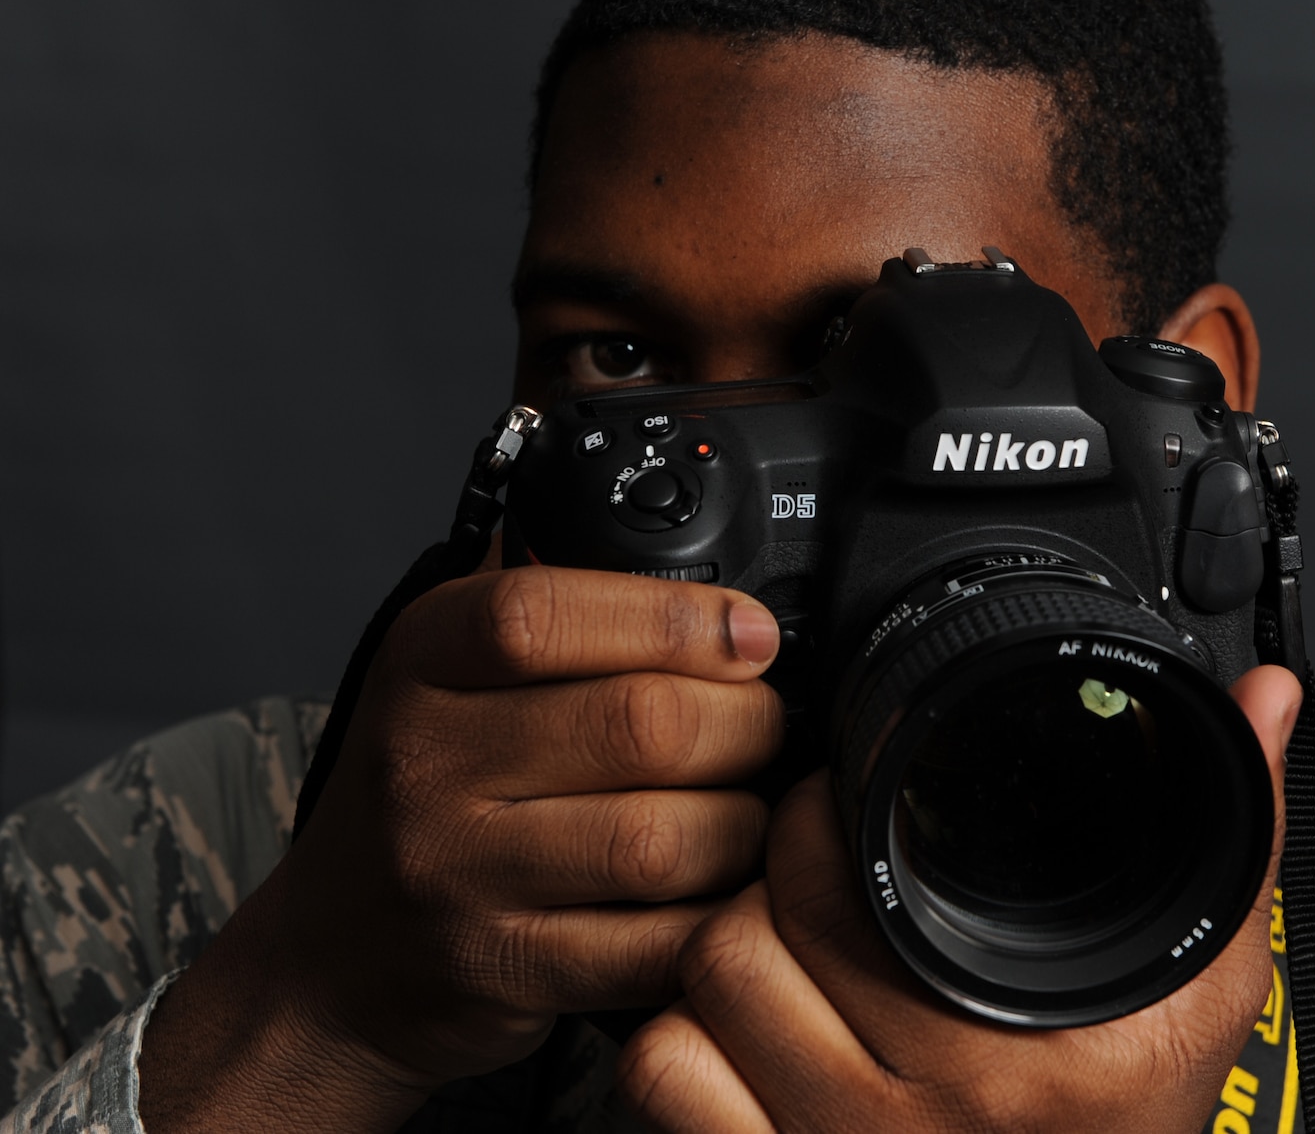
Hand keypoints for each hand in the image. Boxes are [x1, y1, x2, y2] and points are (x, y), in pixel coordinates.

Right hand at [138, 566, 786, 1131]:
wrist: (333, 963)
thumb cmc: (425, 793)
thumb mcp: (448, 673)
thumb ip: (547, 606)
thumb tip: (688, 559)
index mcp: (421, 660)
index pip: (545, 612)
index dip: (675, 616)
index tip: (749, 632)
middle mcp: (426, 761)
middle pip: (639, 725)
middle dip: (744, 722)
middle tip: (766, 727)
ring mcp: (458, 874)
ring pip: (661, 839)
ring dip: (741, 825)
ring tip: (747, 812)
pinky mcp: (504, 970)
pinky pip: (654, 944)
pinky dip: (717, 916)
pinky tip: (724, 891)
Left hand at [619, 664, 1301, 1133]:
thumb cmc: (1137, 1127)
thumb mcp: (1205, 990)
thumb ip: (1237, 832)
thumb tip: (1264, 696)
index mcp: (1017, 1053)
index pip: (839, 887)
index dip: (820, 821)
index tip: (839, 808)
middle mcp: (916, 1118)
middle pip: (747, 931)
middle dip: (768, 879)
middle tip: (803, 869)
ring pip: (698, 996)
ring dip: (721, 952)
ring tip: (774, 938)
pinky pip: (666, 1087)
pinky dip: (680, 1045)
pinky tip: (738, 1029)